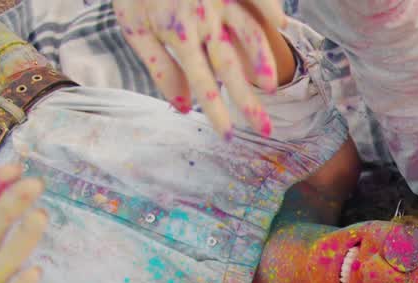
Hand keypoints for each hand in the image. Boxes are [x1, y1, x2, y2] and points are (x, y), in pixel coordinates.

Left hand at [114, 0, 286, 136]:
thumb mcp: (135, 28)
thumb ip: (160, 67)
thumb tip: (182, 107)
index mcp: (177, 34)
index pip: (202, 82)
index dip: (216, 110)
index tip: (229, 135)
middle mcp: (201, 19)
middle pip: (230, 67)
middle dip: (248, 101)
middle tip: (266, 130)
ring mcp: (217, 0)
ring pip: (248, 32)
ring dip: (263, 60)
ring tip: (270, 86)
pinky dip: (269, 8)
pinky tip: (281, 23)